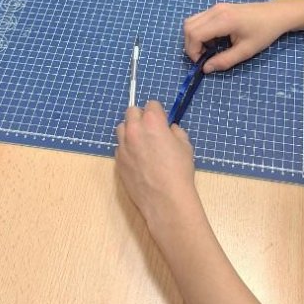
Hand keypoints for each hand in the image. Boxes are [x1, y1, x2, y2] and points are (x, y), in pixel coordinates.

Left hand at [115, 101, 198, 229]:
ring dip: (130, 130)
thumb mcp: (185, 146)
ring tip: (142, 144)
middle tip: (150, 130)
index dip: (159, 112)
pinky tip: (138, 160)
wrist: (165, 199)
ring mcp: (123, 145)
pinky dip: (127, 148)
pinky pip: (120, 147)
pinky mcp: (117, 161)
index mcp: (152, 122)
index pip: (151, 104)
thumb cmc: (179, 171)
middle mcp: (134, 130)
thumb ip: (175, 132)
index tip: (162, 121)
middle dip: (141, 116)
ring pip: (121, 128)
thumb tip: (169, 130)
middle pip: (131, 111)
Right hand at [184, 0, 290, 70]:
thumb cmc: (264, 33)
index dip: (193, 51)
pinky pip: (199, 19)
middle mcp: (215, 10)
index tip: (202, 62)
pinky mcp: (218, 7)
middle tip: (203, 58)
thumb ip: (224, 61)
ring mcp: (216, 7)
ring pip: (191, 21)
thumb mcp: (246, 51)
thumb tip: (205, 69)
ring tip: (208, 50)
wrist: (276, 14)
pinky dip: (199, 31)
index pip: (194, 34)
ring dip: (193, 38)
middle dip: (190, 45)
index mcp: (223, 20)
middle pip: (188, 26)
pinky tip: (212, 40)